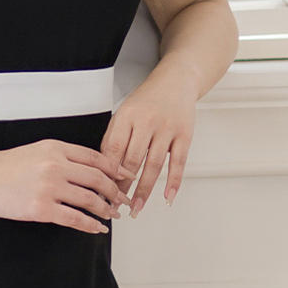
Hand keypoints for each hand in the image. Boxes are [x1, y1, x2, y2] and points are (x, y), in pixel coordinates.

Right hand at [0, 139, 131, 233]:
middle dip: (116, 192)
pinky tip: (97, 229)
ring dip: (106, 209)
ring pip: (90, 200)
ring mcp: (50, 187)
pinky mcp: (42, 209)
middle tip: (123, 200)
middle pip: (98, 179)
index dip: (114, 169)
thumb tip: (85, 169)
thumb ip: (60, 156)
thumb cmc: (3, 166)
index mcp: (56, 148)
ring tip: (112, 215)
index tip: (125, 177)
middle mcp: (56, 165)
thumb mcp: (35, 150)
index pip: (95, 157)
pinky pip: (75, 219)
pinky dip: (90, 225)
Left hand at [100, 68, 196, 216]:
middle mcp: (146, 122)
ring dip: (145, 190)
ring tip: (137, 207)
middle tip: (117, 206)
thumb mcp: (123, 112)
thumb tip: (104, 168)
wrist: (175, 81)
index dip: (107, 173)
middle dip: (123, 186)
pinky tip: (167, 197)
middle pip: (132, 160)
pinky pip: (178, 162)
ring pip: (154, 165)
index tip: (102, 191)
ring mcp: (166, 129)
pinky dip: (173, 182)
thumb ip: (113, 138)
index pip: (113, 150)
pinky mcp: (185, 135)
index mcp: (126, 116)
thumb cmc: (146, 100)